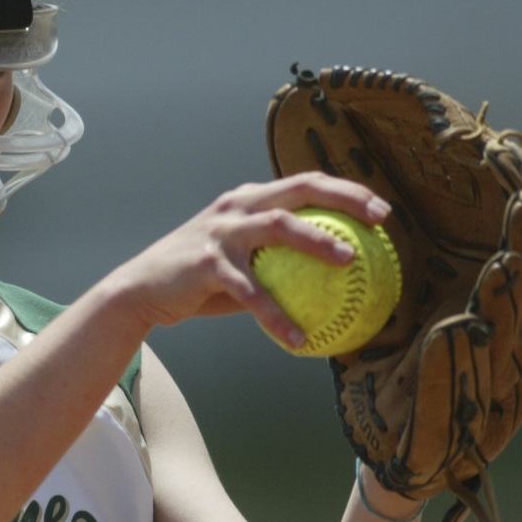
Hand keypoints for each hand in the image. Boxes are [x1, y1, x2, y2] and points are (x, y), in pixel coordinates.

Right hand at [107, 172, 390, 345]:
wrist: (142, 290)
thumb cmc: (198, 281)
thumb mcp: (238, 262)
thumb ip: (274, 263)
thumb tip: (328, 287)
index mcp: (248, 201)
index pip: (303, 183)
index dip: (344, 189)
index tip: (379, 209)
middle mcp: (236, 207)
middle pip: (298, 189)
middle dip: (343, 197)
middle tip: (379, 218)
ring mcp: (221, 232)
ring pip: (278, 226)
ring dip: (317, 240)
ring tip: (349, 261)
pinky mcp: (207, 263)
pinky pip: (250, 290)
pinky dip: (275, 314)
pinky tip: (298, 338)